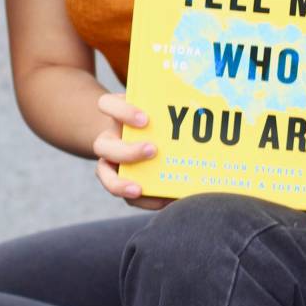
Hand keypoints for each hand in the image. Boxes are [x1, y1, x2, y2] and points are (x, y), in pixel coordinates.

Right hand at [93, 92, 170, 209]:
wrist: (139, 138)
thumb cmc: (154, 121)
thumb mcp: (158, 112)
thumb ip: (171, 111)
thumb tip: (203, 112)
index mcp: (115, 115)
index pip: (107, 104)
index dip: (123, 111)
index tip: (145, 119)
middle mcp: (109, 139)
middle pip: (102, 145)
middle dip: (128, 151)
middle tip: (152, 150)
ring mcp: (111, 163)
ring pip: (104, 174)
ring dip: (121, 183)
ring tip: (140, 189)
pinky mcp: (123, 183)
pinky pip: (128, 198)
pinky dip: (146, 200)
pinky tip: (166, 200)